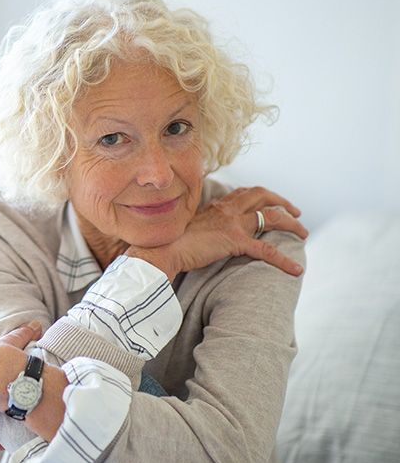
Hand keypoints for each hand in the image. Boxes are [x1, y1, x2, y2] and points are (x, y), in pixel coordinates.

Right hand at [127, 186, 308, 280]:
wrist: (158, 251)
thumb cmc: (165, 244)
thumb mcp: (183, 230)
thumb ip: (196, 229)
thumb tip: (196, 238)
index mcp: (214, 206)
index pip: (242, 193)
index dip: (259, 196)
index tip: (268, 203)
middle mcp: (225, 210)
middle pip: (262, 196)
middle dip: (282, 202)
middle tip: (296, 213)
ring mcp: (231, 224)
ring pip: (272, 217)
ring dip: (292, 225)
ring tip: (303, 234)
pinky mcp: (234, 241)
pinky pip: (267, 251)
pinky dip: (284, 260)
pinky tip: (296, 269)